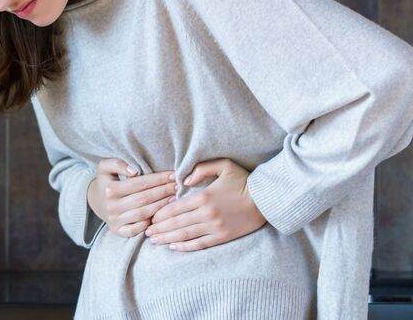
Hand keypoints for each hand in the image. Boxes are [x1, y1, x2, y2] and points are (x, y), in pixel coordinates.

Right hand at [88, 158, 176, 237]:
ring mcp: (114, 220)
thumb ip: (117, 163)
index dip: (158, 179)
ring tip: (174, 198)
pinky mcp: (118, 231)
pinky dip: (148, 225)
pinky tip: (160, 217)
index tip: (173, 175)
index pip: (140, 183)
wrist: (96, 201)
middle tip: (178, 186)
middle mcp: (112, 206)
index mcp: (110, 189)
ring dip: (161, 206)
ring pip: (143, 214)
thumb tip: (133, 171)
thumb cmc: (107, 181)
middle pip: (144, 199)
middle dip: (164, 192)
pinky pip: (135, 230)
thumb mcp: (105, 167)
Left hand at [146, 158, 266, 250]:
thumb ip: (201, 169)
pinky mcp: (222, 237)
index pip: (175, 208)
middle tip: (147, 232)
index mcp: (204, 197)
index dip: (160, 214)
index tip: (151, 217)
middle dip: (159, 228)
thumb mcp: (224, 166)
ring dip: (168, 238)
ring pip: (185, 235)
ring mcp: (215, 227)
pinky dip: (185, 246)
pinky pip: (200, 244)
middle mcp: (207, 214)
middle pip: (177, 223)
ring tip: (155, 241)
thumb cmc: (244, 180)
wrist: (266, 199)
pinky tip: (174, 246)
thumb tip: (183, 181)